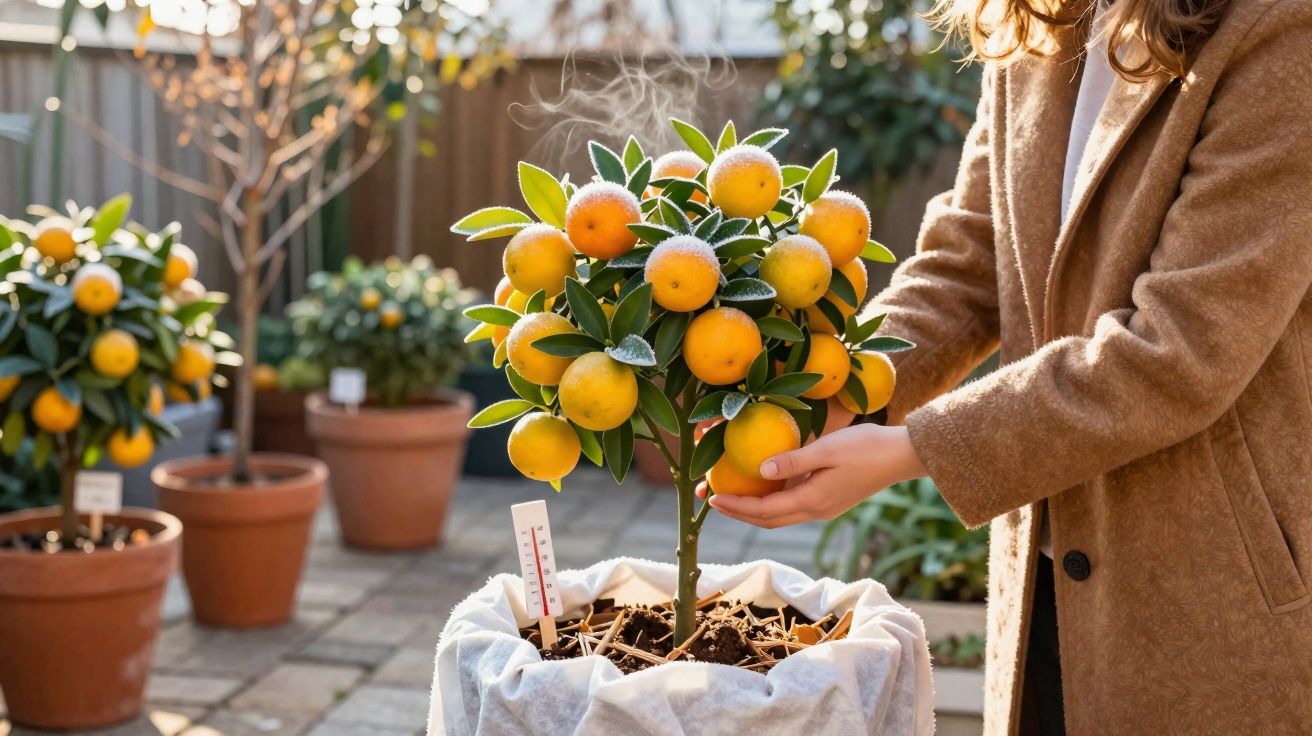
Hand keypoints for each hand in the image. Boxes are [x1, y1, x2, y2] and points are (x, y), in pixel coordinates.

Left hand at [701, 423, 927, 528]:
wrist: (902, 456)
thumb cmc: (866, 447)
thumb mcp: (827, 448)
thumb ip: (794, 460)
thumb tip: (760, 470)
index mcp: (813, 500)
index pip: (764, 511)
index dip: (737, 506)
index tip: (713, 499)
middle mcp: (816, 510)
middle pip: (768, 520)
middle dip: (740, 512)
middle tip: (713, 500)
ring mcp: (824, 507)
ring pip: (780, 515)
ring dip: (755, 509)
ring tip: (733, 495)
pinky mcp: (830, 500)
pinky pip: (793, 506)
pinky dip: (773, 501)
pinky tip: (764, 486)